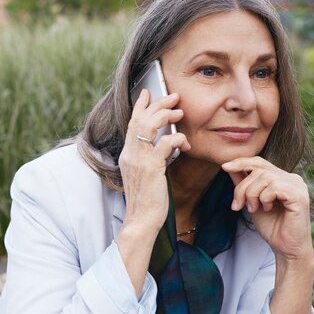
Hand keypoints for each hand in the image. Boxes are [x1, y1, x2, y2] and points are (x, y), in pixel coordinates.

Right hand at [118, 89, 190, 235]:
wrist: (141, 220)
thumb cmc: (146, 202)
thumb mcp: (145, 176)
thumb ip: (150, 158)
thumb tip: (164, 145)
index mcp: (127, 155)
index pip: (131, 123)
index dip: (140, 106)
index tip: (147, 93)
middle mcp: (130, 154)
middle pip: (140, 119)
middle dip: (157, 104)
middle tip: (173, 96)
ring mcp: (139, 160)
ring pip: (149, 125)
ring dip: (165, 114)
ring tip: (178, 110)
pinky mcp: (151, 167)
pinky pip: (165, 143)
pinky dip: (177, 139)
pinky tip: (185, 143)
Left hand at [221, 157, 313, 261]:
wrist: (286, 248)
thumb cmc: (272, 227)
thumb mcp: (251, 202)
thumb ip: (243, 184)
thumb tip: (229, 167)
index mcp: (283, 178)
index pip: (260, 162)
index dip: (242, 162)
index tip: (224, 167)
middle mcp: (292, 178)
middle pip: (259, 169)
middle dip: (242, 187)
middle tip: (238, 205)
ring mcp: (298, 186)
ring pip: (265, 177)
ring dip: (252, 194)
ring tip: (253, 209)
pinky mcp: (299, 196)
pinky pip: (274, 187)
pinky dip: (264, 199)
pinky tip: (267, 209)